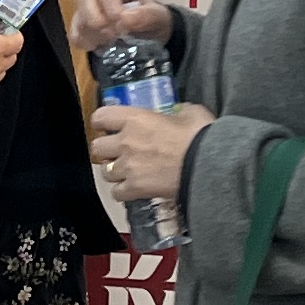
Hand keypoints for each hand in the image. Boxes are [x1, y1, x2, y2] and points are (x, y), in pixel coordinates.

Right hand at [67, 0, 173, 50]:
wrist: (151, 34)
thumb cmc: (152, 19)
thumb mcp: (158, 16)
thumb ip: (146, 15)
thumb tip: (126, 19)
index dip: (111, 7)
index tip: (121, 25)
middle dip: (96, 19)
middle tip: (112, 34)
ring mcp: (88, 6)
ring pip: (77, 14)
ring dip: (91, 33)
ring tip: (108, 42)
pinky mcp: (81, 23)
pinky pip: (74, 32)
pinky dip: (84, 42)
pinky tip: (98, 46)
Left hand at [91, 97, 211, 199]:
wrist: (207, 166)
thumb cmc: (200, 137)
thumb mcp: (192, 113)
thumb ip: (180, 111)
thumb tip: (180, 112)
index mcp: (135, 119)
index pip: (100, 117)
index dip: (102, 122)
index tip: (108, 126)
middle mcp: (125, 142)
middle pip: (97, 147)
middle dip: (106, 150)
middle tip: (119, 151)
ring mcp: (128, 167)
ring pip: (104, 172)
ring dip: (114, 172)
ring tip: (127, 172)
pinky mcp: (135, 188)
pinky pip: (116, 193)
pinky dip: (123, 192)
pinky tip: (133, 189)